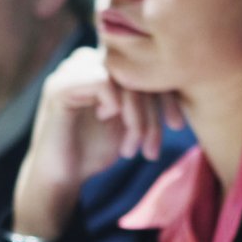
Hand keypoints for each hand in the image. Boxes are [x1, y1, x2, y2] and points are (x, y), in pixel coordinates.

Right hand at [11, 47, 180, 240]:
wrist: (60, 179)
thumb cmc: (93, 151)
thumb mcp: (129, 122)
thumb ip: (146, 99)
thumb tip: (183, 82)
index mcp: (103, 67)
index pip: (145, 66)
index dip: (166, 94)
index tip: (176, 126)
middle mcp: (86, 62)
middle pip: (136, 71)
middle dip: (152, 113)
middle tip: (152, 148)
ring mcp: (70, 71)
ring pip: (123, 77)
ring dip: (136, 116)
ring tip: (133, 147)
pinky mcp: (59, 87)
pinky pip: (100, 79)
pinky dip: (113, 103)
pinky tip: (107, 121)